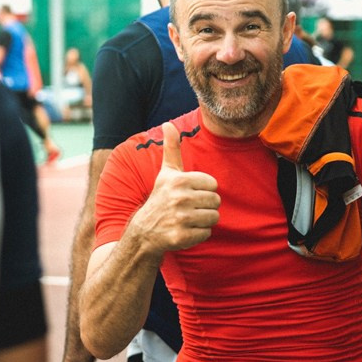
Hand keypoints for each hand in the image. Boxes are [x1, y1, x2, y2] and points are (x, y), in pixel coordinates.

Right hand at [132, 121, 219, 252]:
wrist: (145, 230)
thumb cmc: (161, 197)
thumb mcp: (167, 172)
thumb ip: (172, 148)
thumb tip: (168, 124)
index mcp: (180, 180)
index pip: (213, 184)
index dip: (204, 190)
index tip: (189, 193)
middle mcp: (180, 198)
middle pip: (216, 201)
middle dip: (205, 206)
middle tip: (189, 208)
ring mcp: (180, 219)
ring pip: (213, 217)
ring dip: (203, 220)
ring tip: (188, 219)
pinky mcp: (182, 237)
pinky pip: (206, 233)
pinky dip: (198, 234)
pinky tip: (185, 230)